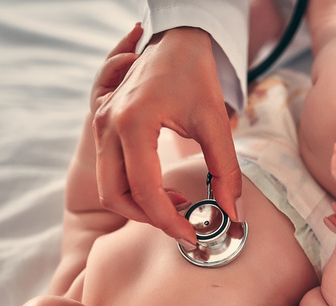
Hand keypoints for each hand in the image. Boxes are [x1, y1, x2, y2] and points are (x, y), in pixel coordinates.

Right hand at [92, 27, 242, 245]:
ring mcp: (100, 125)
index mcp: (133, 123)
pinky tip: (163, 184)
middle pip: (116, 196)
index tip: (192, 236)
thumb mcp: (216, 122)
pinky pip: (109, 170)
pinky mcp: (103, 125)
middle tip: (183, 222)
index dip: (168, 221)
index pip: (144, 190)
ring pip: (108, 186)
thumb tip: (234, 214)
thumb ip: (225, 172)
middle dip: (149, 218)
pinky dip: (132, 187)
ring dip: (139, 204)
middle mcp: (108, 126)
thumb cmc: (195, 74)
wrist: (174, 38)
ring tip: (177, 201)